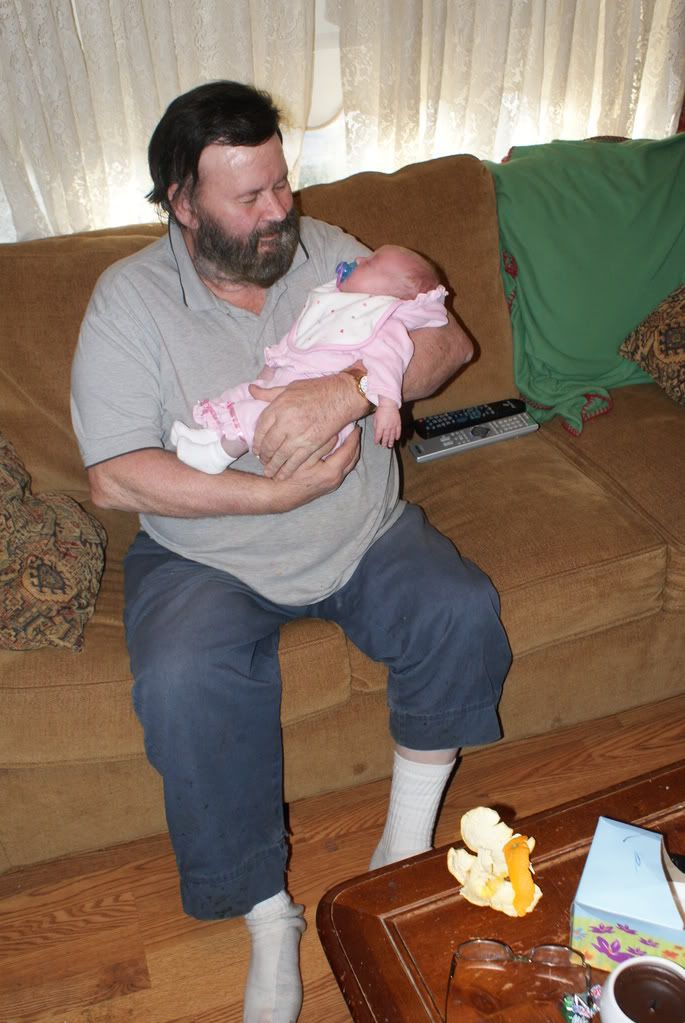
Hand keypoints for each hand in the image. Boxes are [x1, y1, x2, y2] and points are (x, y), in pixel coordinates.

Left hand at [250, 369, 367, 478]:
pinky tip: (283, 475)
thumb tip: (251, 390)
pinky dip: (287, 470)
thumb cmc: (316, 389)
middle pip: (268, 444)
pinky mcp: (311, 445)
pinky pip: (296, 461)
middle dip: (264, 456)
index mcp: (279, 407)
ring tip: (269, 472)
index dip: (256, 440)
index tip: (256, 448)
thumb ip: (269, 393)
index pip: (260, 427)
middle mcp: (286, 422)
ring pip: (280, 456)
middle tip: (262, 461)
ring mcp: (298, 435)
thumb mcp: (289, 387)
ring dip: (273, 466)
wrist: (342, 396)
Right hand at [275, 427, 360, 509]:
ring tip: (349, 437)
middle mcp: (336, 479)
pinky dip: (344, 458)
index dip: (353, 436)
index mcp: (332, 471)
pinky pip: (343, 469)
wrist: (280, 496)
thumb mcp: (303, 458)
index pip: (349, 450)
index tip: (354, 424)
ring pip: (348, 464)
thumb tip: (336, 434)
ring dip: (350, 451)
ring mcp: (333, 484)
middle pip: (352, 458)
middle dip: (355, 443)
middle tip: (354, 429)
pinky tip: (339, 450)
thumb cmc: (287, 476)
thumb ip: (321, 446)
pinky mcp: (329, 486)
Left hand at [373, 405, 401, 447]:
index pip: (378, 436)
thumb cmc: (381, 410)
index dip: (377, 440)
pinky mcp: (398, 423)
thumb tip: (376, 431)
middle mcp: (387, 427)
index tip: (376, 443)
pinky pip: (398, 431)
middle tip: (384, 446)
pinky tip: (396, 439)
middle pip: (385, 437)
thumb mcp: (375, 418)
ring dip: (391, 441)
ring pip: (392, 436)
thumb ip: (375, 426)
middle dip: (384, 443)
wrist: (389, 404)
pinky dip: (397, 435)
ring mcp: (393, 426)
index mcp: (380, 426)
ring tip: (390, 445)